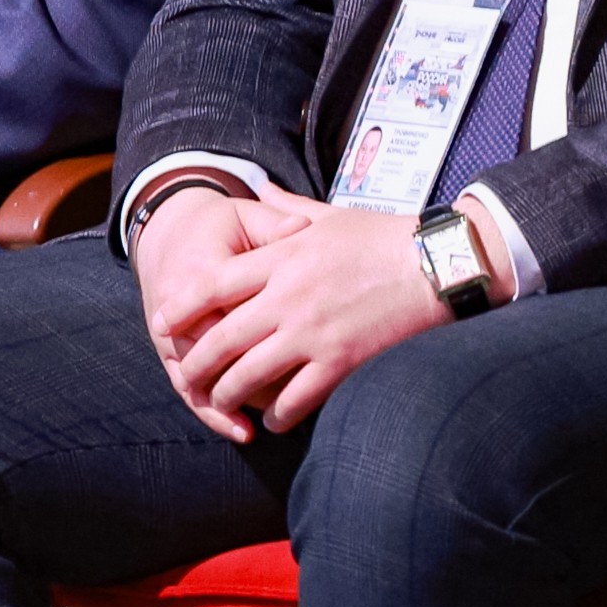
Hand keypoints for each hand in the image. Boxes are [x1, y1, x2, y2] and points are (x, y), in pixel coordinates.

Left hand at [155, 185, 506, 438]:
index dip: (179, 309)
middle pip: (219, 339)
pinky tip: (277, 419)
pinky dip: (277, 416)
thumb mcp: (332, 216)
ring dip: (227, 397)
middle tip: (189, 379)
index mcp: (285, 257)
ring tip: (226, 404)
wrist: (442, 263)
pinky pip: (291, 401)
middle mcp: (289, 296)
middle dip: (195, 366)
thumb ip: (287, 207)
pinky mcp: (341, 361)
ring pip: (246, 377)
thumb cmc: (389, 238)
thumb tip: (259, 188)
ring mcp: (313, 332)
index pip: (211, 285)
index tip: (163, 325)